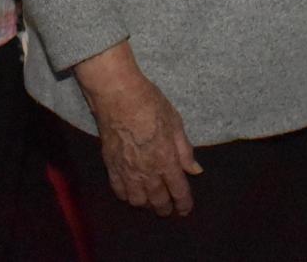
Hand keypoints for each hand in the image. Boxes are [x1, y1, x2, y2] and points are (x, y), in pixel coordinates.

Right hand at [75, 43, 202, 215]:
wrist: (117, 96)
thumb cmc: (150, 104)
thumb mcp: (175, 123)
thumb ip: (185, 150)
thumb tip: (195, 170)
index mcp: (166, 160)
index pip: (178, 191)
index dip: (184, 204)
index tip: (186, 210)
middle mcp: (147, 171)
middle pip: (158, 201)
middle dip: (166, 209)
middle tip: (170, 210)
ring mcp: (127, 171)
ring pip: (138, 201)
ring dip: (147, 205)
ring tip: (151, 201)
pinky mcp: (111, 166)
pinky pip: (119, 191)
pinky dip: (127, 196)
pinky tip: (132, 193)